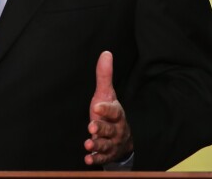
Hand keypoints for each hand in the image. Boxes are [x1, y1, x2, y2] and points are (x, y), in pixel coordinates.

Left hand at [84, 51, 133, 165]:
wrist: (123, 139)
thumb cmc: (110, 113)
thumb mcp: (106, 95)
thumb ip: (104, 76)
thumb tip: (106, 53)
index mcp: (117, 114)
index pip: (113, 111)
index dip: (105, 109)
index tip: (96, 106)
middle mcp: (116, 129)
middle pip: (110, 129)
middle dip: (101, 128)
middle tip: (91, 126)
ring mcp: (112, 143)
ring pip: (106, 144)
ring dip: (97, 144)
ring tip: (88, 144)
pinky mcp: (107, 154)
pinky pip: (102, 157)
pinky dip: (95, 158)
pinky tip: (88, 158)